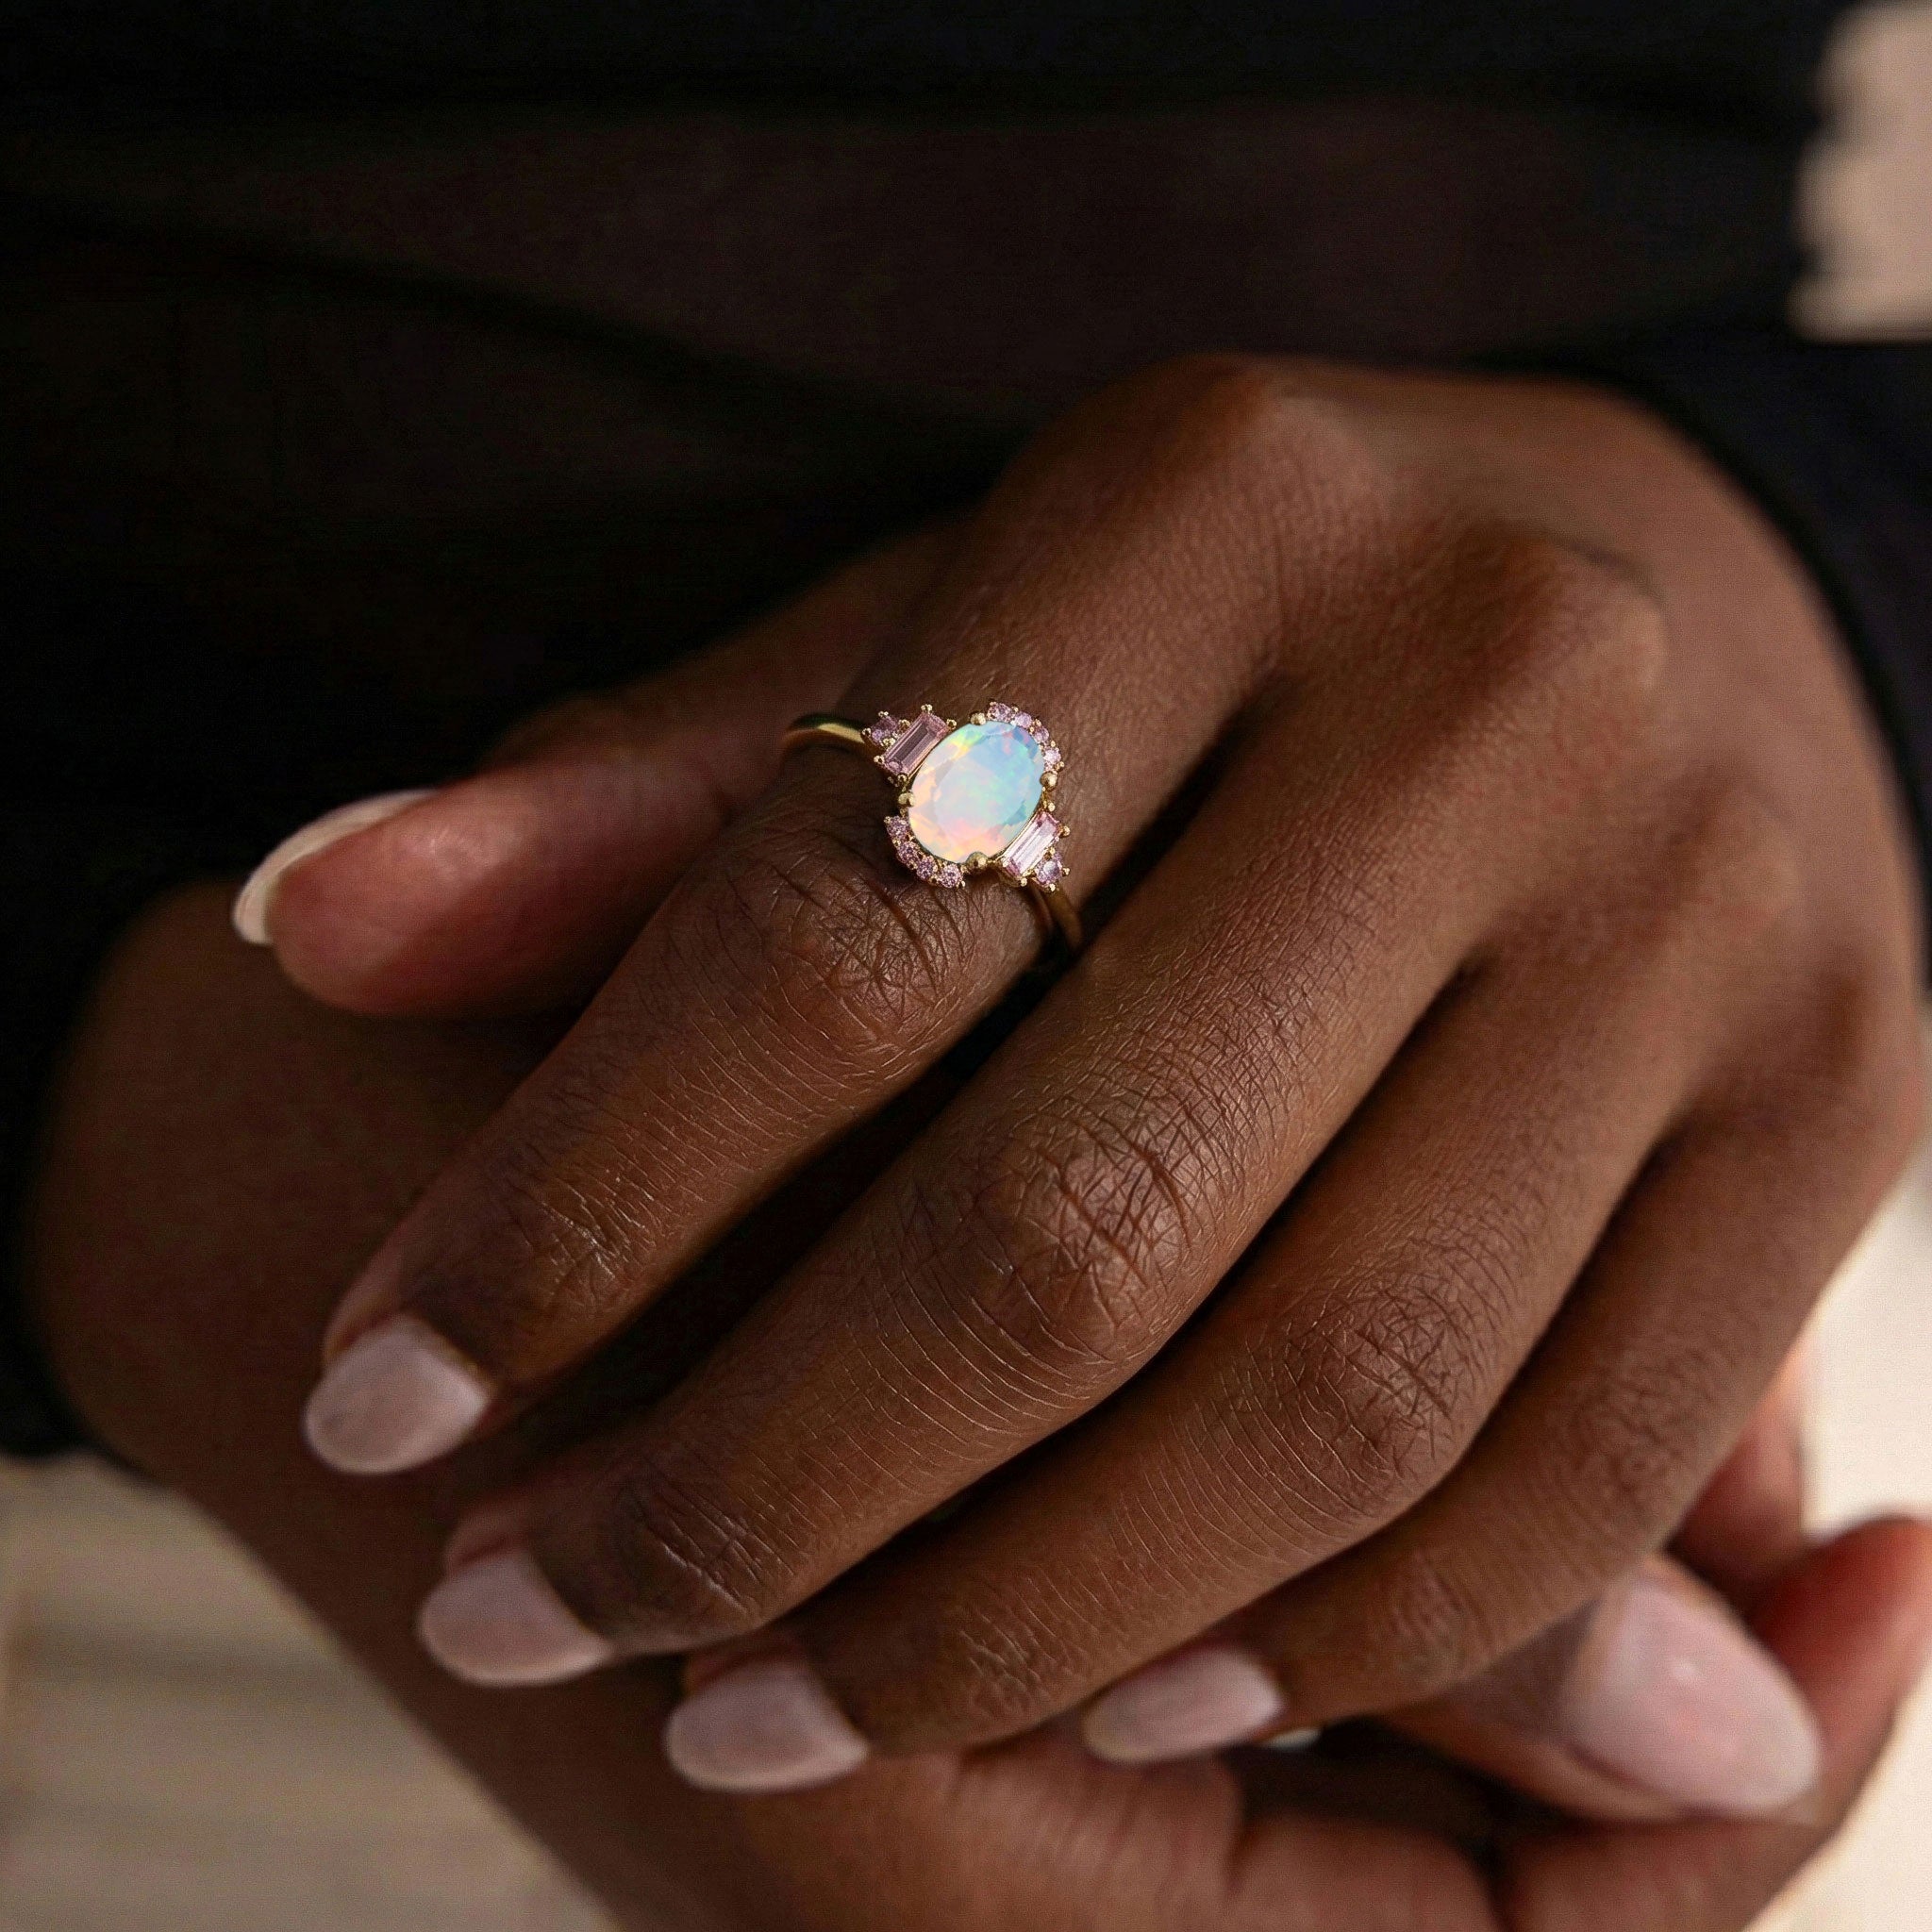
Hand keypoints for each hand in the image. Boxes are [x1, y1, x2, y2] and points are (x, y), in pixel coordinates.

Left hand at [257, 358, 1923, 1802]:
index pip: (831, 929)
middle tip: (544, 1609)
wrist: (1656, 594)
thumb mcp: (941, 638)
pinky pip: (1570, 1457)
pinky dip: (1330, 1634)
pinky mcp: (1841, 1105)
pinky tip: (1118, 1694)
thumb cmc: (1227, 634)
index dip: (573, 1207)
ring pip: (1329, 1388)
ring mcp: (1704, 911)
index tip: (386, 1406)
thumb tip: (320, 924)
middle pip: (1081, 1214)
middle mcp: (1493, 686)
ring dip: (1014, 1617)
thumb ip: (651, 806)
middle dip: (763, 1483)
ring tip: (777, 1698)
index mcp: (1213, 503)